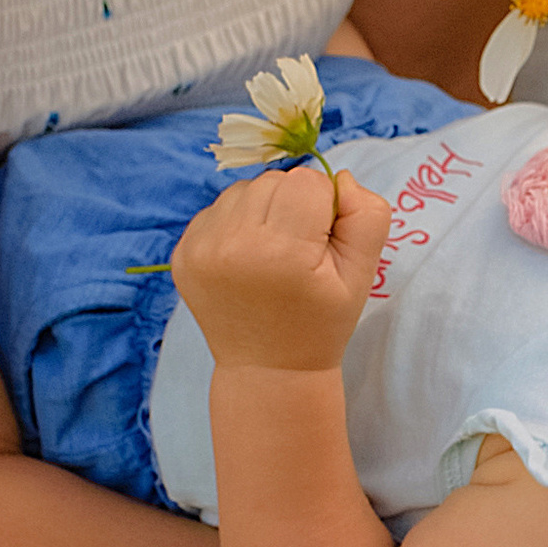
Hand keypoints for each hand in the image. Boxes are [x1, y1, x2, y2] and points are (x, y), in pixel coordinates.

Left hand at [169, 163, 388, 374]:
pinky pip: (218, 209)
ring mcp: (199, 249)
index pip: (308, 181)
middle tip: (296, 254)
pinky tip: (245, 261)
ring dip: (262, 212)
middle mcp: (233, 245)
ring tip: (269, 256)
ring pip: (244, 190)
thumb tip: (339, 177)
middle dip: (292, 206)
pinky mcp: (181, 253)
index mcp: (281, 253)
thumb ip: (367, 216)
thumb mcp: (362, 274)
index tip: (320, 247)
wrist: (267, 369)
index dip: (324, 208)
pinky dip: (236, 224)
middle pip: (274, 181)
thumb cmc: (320, 322)